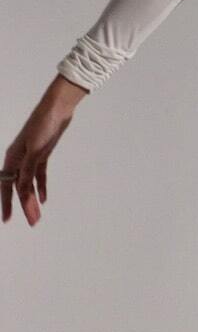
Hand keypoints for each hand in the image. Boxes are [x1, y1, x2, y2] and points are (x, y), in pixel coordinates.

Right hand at [2, 80, 82, 226]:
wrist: (57, 109)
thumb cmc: (43, 126)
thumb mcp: (35, 151)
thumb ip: (28, 171)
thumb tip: (21, 190)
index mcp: (13, 158)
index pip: (7, 186)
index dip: (7, 203)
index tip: (8, 220)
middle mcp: (19, 159)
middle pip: (19, 187)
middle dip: (24, 206)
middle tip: (33, 223)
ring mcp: (30, 157)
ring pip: (29, 183)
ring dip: (33, 199)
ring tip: (38, 215)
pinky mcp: (42, 154)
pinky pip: (39, 175)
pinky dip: (41, 187)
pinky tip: (44, 199)